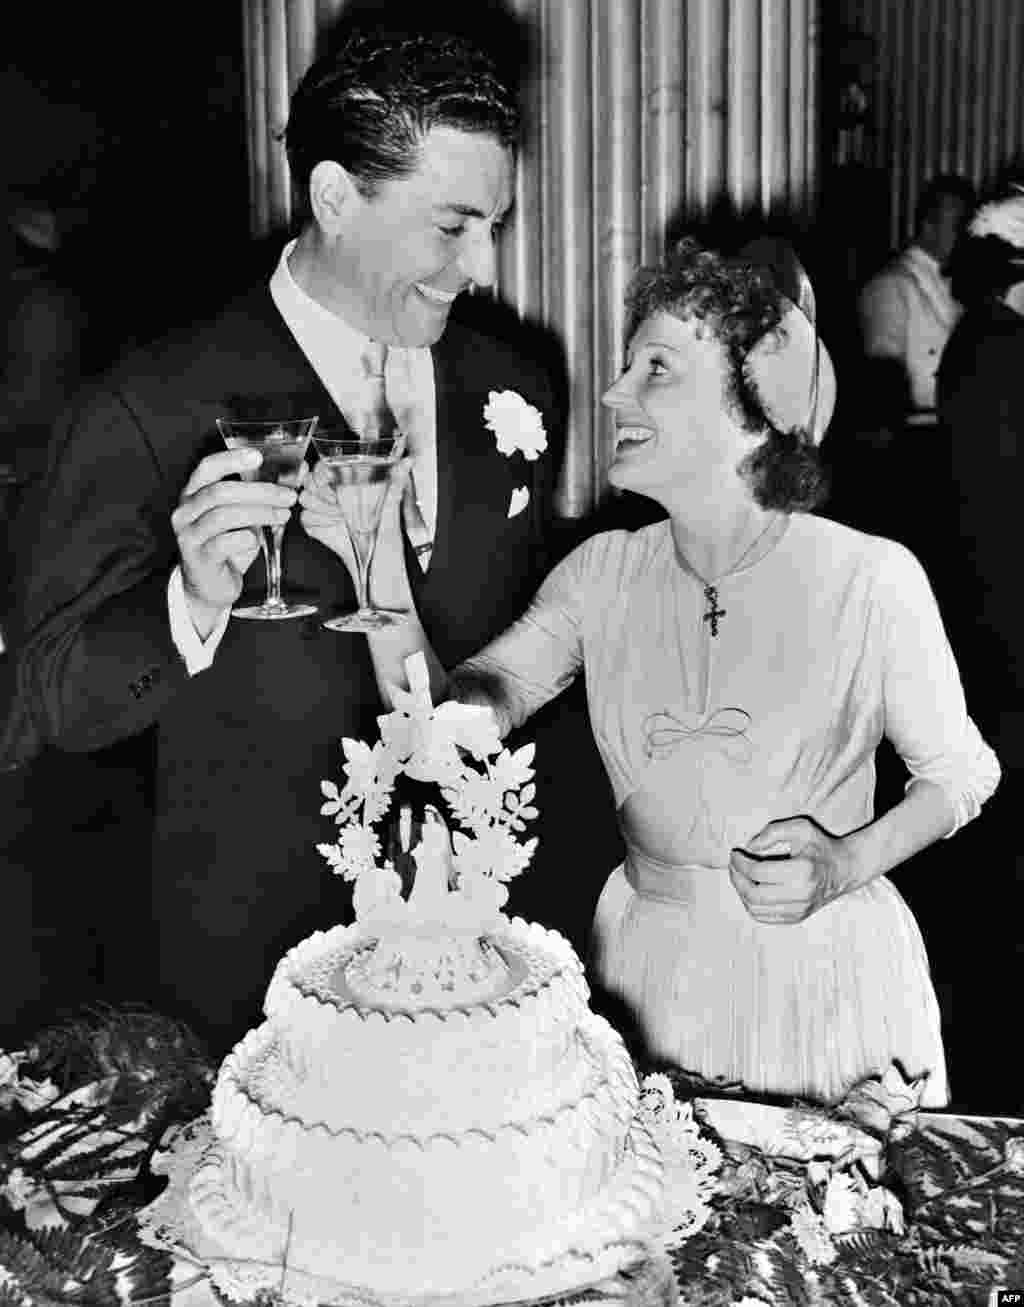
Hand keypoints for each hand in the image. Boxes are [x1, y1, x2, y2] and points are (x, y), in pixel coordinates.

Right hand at [171, 448, 296, 629]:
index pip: (207, 467)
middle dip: (259, 491)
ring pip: (223, 516)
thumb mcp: (246, 516)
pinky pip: (223, 543)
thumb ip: (265, 494)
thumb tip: (300, 470)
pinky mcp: (199, 558)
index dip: (231, 459)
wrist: (210, 586)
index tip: (258, 456)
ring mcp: (189, 535)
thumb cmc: (228, 546)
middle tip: (287, 496)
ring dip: (259, 513)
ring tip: (283, 515)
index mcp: (194, 493)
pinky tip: (258, 540)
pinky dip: (246, 539)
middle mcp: (186, 511)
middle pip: (220, 492)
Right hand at [299, 457, 412, 606]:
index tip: (332, 479)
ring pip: (305, 497)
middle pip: (312, 479)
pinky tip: (336, 527)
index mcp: (352, 485)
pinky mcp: (317, 527)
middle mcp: (336, 496)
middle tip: (340, 504)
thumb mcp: (393, 511)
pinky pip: (306, 518)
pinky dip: (320, 523)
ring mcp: (324, 511)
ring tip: (342, 517)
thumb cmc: (389, 542)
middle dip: (324, 491)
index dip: (325, 470)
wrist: (380, 573)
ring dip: (323, 507)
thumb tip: (407, 461)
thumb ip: (396, 484)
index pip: (326, 465)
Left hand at [728, 816, 860, 923]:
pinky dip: (750, 904)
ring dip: (740, 891)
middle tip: (733, 865)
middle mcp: (802, 894)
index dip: (739, 863)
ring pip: (756, 909)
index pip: (759, 872)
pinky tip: (749, 888)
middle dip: (736, 878)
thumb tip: (749, 847)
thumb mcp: (800, 828)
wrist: (844, 869)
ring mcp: (800, 909)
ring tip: (739, 875)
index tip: (735, 853)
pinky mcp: (797, 918)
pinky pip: (764, 917)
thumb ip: (773, 831)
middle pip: (754, 894)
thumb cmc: (820, 846)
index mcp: (803, 870)